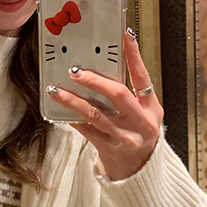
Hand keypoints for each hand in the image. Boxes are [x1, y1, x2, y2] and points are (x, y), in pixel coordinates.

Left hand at [46, 29, 163, 180]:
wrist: (139, 171)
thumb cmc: (136, 134)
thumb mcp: (141, 114)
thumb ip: (127, 95)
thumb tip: (98, 66)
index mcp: (151, 108)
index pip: (142, 76)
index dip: (134, 55)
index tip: (125, 35)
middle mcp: (141, 121)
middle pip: (118, 94)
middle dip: (94, 80)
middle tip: (74, 71)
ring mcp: (126, 137)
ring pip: (96, 113)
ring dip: (73, 100)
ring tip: (56, 90)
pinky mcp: (110, 149)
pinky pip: (87, 130)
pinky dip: (73, 119)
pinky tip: (60, 111)